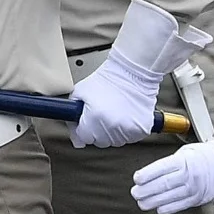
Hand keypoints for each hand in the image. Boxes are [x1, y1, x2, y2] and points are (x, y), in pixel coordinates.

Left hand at [72, 0, 210, 147]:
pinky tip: (125, 115)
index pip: (84, 137)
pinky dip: (127, 130)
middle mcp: (112, 126)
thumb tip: (76, 139)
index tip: (86, 121)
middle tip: (102, 113)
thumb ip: (72, 117)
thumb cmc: (107, 80)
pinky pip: (130, 137)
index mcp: (95, 118)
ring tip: (115, 112)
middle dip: (97, 130)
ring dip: (112, 132)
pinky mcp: (142, 129)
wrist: (133, 72)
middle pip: (99, 141)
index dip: (83, 128)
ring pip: (115, 141)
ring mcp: (128, 129)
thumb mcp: (80, 93)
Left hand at [133, 141, 213, 213]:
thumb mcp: (185, 153)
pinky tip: (158, 209)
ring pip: (170, 197)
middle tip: (135, 193)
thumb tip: (148, 174)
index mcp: (184, 161)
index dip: (148, 174)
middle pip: (164, 184)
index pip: (162, 167)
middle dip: (146, 190)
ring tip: (141, 202)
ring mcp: (194, 188)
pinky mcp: (198, 199)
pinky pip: (180, 205)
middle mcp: (189, 174)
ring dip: (153, 201)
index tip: (137, 179)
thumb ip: (168, 163)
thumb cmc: (201, 158)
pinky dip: (168, 208)